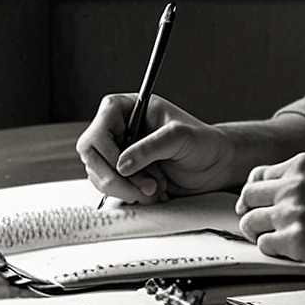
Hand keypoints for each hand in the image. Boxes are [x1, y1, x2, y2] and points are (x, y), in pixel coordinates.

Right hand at [77, 94, 239, 203]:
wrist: (214, 165)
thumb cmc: (201, 142)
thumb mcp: (179, 138)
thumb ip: (150, 147)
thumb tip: (122, 165)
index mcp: (125, 109)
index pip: (98, 130)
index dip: (108, 153)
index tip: (127, 168)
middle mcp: (117, 129)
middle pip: (90, 155)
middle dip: (115, 177)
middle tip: (144, 188)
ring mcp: (117, 152)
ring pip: (97, 175)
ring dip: (126, 189)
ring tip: (155, 188)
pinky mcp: (122, 174)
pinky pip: (109, 188)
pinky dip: (129, 195)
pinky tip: (152, 193)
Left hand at [236, 153, 304, 280]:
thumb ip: (304, 179)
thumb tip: (274, 190)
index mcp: (304, 165)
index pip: (258, 175)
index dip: (253, 193)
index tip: (254, 205)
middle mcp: (295, 184)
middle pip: (247, 197)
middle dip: (250, 212)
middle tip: (257, 225)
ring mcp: (293, 211)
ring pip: (251, 222)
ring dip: (259, 233)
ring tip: (273, 239)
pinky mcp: (295, 239)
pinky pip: (264, 245)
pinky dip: (272, 250)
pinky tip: (288, 250)